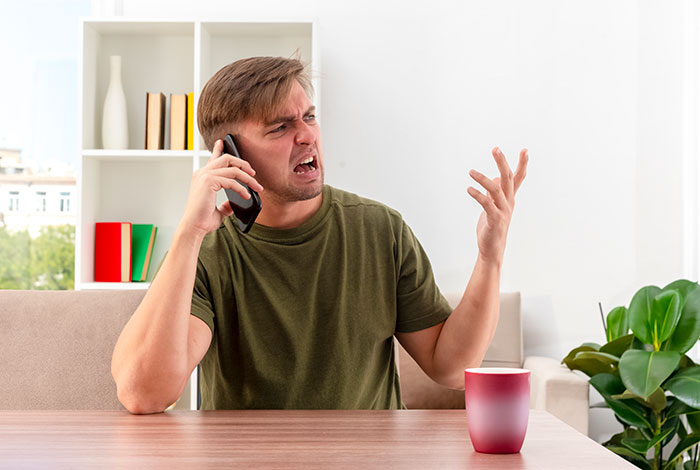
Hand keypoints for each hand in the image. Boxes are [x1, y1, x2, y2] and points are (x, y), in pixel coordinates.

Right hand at [179, 139, 263, 238]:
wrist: (193, 227)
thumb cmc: (201, 220)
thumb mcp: (218, 210)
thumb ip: (225, 205)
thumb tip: (233, 204)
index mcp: (202, 177)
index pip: (213, 159)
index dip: (218, 149)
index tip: (223, 142)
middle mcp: (202, 173)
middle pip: (227, 158)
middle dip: (243, 164)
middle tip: (253, 173)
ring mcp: (205, 175)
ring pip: (233, 168)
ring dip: (248, 178)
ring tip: (256, 186)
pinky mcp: (209, 181)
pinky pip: (232, 181)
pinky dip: (242, 189)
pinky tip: (247, 196)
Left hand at [467, 147, 527, 266]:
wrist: (492, 249)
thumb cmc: (492, 227)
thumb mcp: (492, 207)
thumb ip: (493, 193)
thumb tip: (492, 178)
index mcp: (509, 198)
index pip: (518, 178)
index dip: (522, 164)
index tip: (525, 149)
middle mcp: (508, 202)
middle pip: (508, 178)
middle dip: (502, 163)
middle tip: (495, 149)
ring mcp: (503, 211)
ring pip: (495, 189)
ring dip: (483, 178)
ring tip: (470, 171)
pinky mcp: (494, 220)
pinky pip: (486, 204)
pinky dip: (477, 195)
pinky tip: (469, 189)